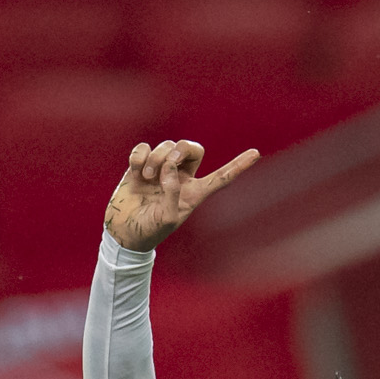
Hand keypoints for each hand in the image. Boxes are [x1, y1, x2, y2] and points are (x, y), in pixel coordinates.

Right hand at [104, 139, 260, 253]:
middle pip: (192, 148)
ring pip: (166, 146)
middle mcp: (179, 177)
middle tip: (168, 161)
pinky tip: (136, 170)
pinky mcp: (139, 166)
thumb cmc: (150, 230)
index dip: (238, 165)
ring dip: (156, 159)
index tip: (256, 153)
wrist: (123, 233)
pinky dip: (140, 155)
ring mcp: (160, 170)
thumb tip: (168, 168)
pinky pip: (144, 148)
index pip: (221, 177)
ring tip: (146, 177)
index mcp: (194, 192)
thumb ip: (173, 193)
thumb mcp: (168, 218)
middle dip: (181, 148)